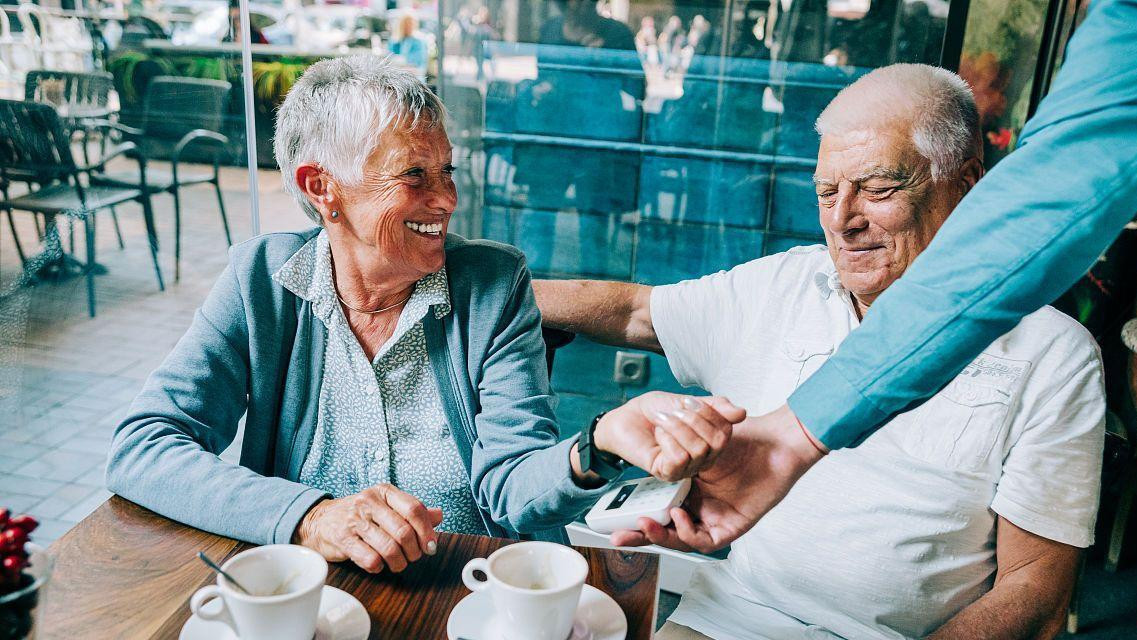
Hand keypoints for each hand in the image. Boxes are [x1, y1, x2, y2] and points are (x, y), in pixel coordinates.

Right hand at [293, 484, 443, 572]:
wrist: (319, 521)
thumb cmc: (359, 515)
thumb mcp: (386, 506)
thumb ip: (412, 511)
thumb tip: (438, 516)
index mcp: (384, 492)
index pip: (414, 509)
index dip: (427, 530)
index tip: (431, 545)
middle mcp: (369, 502)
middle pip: (404, 531)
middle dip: (414, 551)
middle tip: (413, 557)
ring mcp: (354, 520)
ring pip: (389, 548)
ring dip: (399, 562)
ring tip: (398, 563)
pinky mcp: (342, 539)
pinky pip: (370, 559)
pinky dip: (379, 566)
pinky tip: (378, 563)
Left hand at [592, 391, 746, 481]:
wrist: (627, 417)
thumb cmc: (655, 411)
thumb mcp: (687, 402)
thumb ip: (714, 406)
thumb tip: (741, 412)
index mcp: (711, 440)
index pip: (727, 430)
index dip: (709, 411)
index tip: (687, 401)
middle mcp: (702, 457)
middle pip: (718, 442)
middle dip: (694, 418)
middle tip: (674, 411)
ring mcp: (686, 468)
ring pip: (698, 449)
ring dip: (677, 427)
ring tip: (663, 420)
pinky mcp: (668, 473)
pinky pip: (679, 458)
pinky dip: (667, 439)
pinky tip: (659, 435)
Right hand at [610, 404, 825, 552]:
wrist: (776, 442)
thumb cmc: (743, 438)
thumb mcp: (700, 439)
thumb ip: (675, 447)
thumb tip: (646, 443)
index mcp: (690, 489)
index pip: (658, 508)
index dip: (636, 515)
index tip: (612, 517)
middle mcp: (701, 506)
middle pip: (665, 529)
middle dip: (639, 536)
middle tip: (616, 537)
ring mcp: (716, 518)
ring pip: (682, 539)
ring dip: (660, 535)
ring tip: (644, 524)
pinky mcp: (733, 527)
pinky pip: (706, 540)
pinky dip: (688, 533)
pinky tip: (677, 517)